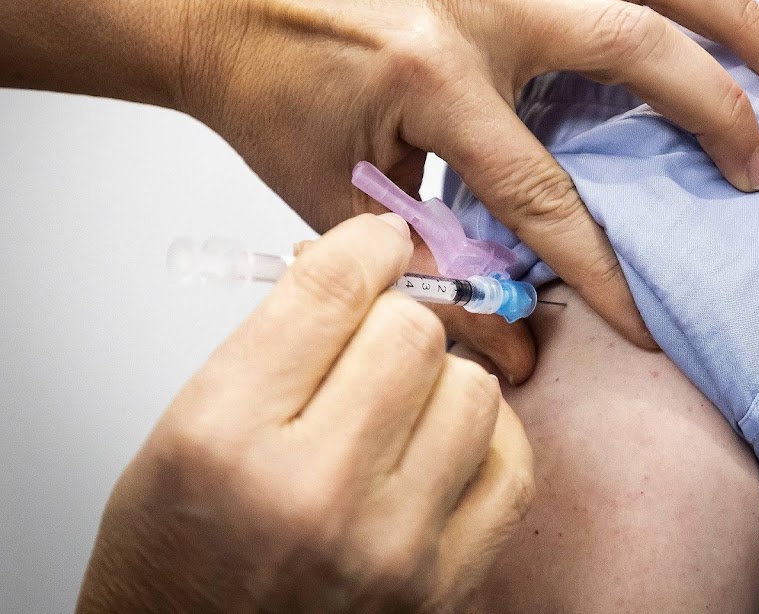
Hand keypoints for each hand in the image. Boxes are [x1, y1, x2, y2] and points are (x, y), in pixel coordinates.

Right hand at [77, 214, 532, 612]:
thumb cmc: (180, 547)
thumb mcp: (188, 423)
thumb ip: (280, 337)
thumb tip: (367, 262)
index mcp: (226, 436)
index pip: (332, 290)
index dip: (364, 246)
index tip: (376, 244)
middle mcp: (313, 493)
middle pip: (413, 331)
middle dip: (395, 317)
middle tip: (375, 335)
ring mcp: (391, 546)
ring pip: (473, 389)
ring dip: (442, 378)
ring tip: (402, 401)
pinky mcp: (445, 585)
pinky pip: (512, 466)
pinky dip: (486, 438)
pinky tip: (444, 443)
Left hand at [174, 0, 758, 349]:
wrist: (226, 3)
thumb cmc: (274, 100)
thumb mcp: (336, 203)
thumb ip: (428, 272)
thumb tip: (513, 347)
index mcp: (433, 80)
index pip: (545, 195)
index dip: (600, 272)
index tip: (648, 322)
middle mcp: (481, 1)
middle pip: (636, 52)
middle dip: (714, 116)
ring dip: (731, 9)